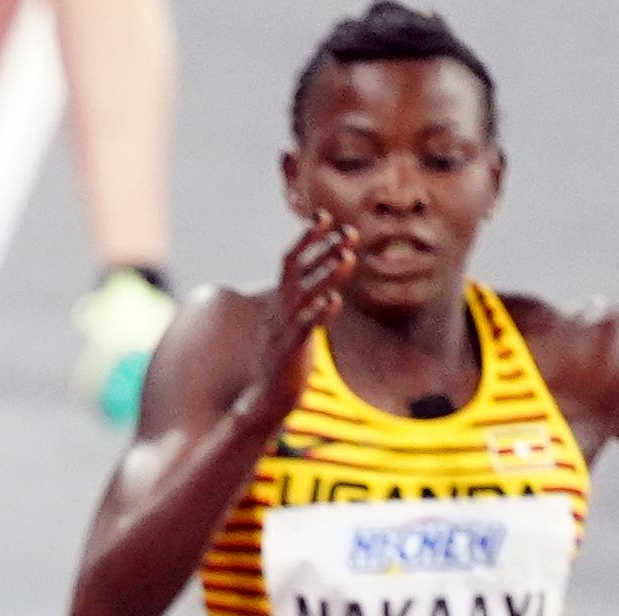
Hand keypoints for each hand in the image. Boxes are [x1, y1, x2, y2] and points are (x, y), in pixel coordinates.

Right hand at [251, 213, 354, 411]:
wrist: (268, 397)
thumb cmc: (286, 360)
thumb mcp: (295, 325)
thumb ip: (307, 304)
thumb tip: (328, 287)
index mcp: (280, 301)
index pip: (290, 260)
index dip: (306, 237)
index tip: (325, 216)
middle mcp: (279, 309)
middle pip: (296, 269)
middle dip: (321, 247)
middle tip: (349, 231)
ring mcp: (283, 328)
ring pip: (304, 294)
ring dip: (326, 274)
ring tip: (349, 258)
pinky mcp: (290, 349)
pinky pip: (304, 327)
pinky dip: (318, 313)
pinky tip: (333, 301)